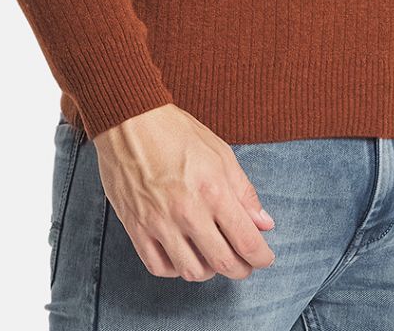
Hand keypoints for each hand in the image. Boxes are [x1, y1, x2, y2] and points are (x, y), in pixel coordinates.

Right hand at [92, 103, 276, 281]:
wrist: (129, 122)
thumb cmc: (176, 132)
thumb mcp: (220, 153)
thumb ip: (244, 191)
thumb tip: (264, 223)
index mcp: (213, 189)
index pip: (246, 240)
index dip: (261, 257)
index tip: (264, 258)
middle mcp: (187, 211)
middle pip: (222, 263)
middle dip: (240, 269)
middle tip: (244, 265)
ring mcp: (159, 223)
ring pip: (191, 271)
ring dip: (209, 271)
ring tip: (213, 257)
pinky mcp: (137, 228)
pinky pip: (159, 267)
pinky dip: (176, 269)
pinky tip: (184, 255)